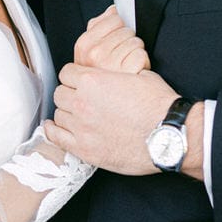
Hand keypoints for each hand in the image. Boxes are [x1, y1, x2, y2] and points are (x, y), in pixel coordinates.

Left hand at [46, 65, 181, 174]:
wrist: (168, 135)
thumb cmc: (158, 106)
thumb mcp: (138, 75)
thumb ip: (115, 73)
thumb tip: (111, 73)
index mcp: (93, 81)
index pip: (67, 72)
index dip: (75, 75)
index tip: (80, 80)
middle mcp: (82, 102)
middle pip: (60, 93)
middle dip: (70, 92)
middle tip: (81, 97)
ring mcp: (81, 127)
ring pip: (58, 113)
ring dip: (66, 112)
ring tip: (77, 114)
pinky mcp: (85, 149)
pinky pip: (56, 137)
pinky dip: (53, 131)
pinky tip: (54, 127)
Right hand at [72, 5, 149, 73]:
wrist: (116, 106)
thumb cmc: (104, 78)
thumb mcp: (91, 53)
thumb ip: (99, 27)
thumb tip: (111, 10)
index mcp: (84, 46)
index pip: (112, 18)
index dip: (118, 29)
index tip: (114, 41)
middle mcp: (95, 54)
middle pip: (126, 30)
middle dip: (127, 41)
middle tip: (121, 57)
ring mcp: (110, 64)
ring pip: (136, 41)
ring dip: (135, 52)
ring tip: (127, 65)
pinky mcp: (128, 72)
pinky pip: (142, 54)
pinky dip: (142, 62)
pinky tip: (134, 72)